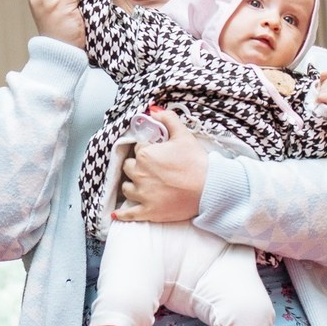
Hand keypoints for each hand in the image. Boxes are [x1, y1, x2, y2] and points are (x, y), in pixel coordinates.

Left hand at [114, 108, 207, 223]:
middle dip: (137, 167)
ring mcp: (142, 195)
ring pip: (127, 189)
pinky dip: (122, 214)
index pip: (138, 149)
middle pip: (129, 168)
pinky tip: (116, 214)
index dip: (147, 150)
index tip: (156, 154)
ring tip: (143, 186)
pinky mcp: (148, 211)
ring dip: (132, 186)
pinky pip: (129, 214)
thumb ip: (168, 119)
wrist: (210, 189)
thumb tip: (154, 110)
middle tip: (151, 169)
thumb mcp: (184, 135)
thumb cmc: (197, 163)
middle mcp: (139, 174)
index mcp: (145, 155)